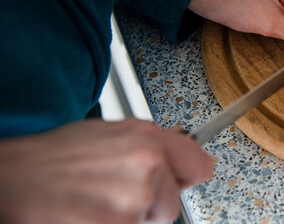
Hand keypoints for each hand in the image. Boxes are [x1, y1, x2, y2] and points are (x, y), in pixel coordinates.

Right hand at [0, 119, 212, 223]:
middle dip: (154, 201)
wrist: (16, 179)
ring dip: (132, 216)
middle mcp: (147, 164)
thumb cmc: (54, 157)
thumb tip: (177, 151)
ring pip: (153, 219)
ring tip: (100, 201)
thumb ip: (149, 143)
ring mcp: (135, 198)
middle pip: (175, 200)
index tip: (180, 179)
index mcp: (147, 138)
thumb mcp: (110, 133)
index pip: (200, 165)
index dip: (187, 175)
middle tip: (120, 193)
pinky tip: (92, 213)